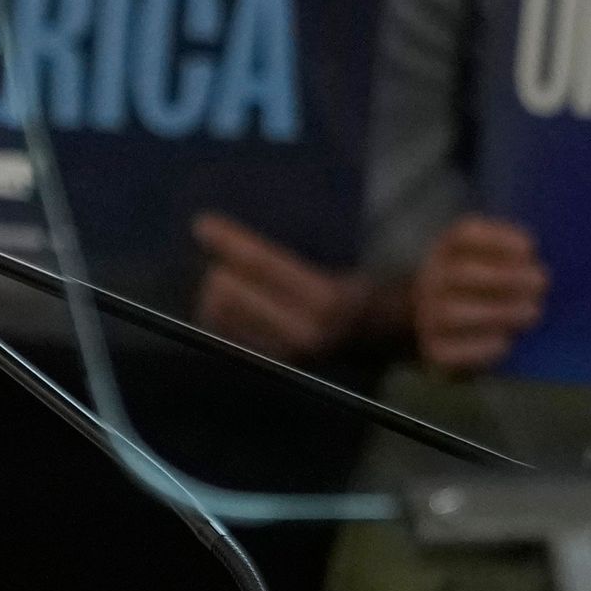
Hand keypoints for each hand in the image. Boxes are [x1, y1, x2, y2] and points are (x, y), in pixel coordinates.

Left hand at [191, 212, 393, 363]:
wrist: (389, 341)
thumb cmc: (368, 294)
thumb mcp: (343, 272)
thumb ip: (289, 264)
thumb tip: (235, 246)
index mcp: (327, 301)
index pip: (263, 264)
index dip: (230, 241)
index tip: (201, 222)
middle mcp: (304, 332)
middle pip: (229, 292)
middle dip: (219, 269)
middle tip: (222, 257)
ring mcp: (286, 355)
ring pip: (219, 316)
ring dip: (213, 293)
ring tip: (227, 280)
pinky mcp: (274, 368)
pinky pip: (226, 337)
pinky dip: (218, 317)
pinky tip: (224, 305)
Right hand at [411, 214, 547, 374]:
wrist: (440, 325)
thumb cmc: (484, 288)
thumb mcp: (491, 260)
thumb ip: (517, 259)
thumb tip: (544, 269)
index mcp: (447, 250)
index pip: (463, 235)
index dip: (497, 239)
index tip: (530, 248)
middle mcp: (431, 280)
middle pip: (462, 273)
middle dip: (507, 278)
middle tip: (541, 283)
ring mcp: (428, 315)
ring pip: (453, 312)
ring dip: (499, 312)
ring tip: (532, 312)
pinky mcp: (433, 350)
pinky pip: (450, 350)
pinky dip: (481, 347)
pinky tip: (506, 342)